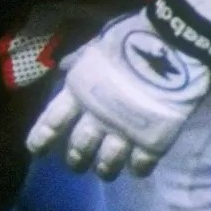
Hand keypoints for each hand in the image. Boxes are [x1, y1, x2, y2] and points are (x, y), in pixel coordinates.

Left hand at [25, 8, 210, 178]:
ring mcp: (125, 129)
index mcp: (79, 92)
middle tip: (76, 165)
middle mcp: (97, 115)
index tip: (36, 150)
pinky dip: (138, 169)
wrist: (173, 42)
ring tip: (104, 172)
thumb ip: (80, 60)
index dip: (42, 138)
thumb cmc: (132, 39)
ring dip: (104, 168)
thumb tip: (64, 67)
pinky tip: (137, 170)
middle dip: (76, 159)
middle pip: (79, 147)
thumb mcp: (97, 45)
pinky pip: (142, 163)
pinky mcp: (154, 138)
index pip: (52, 121)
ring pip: (108, 161)